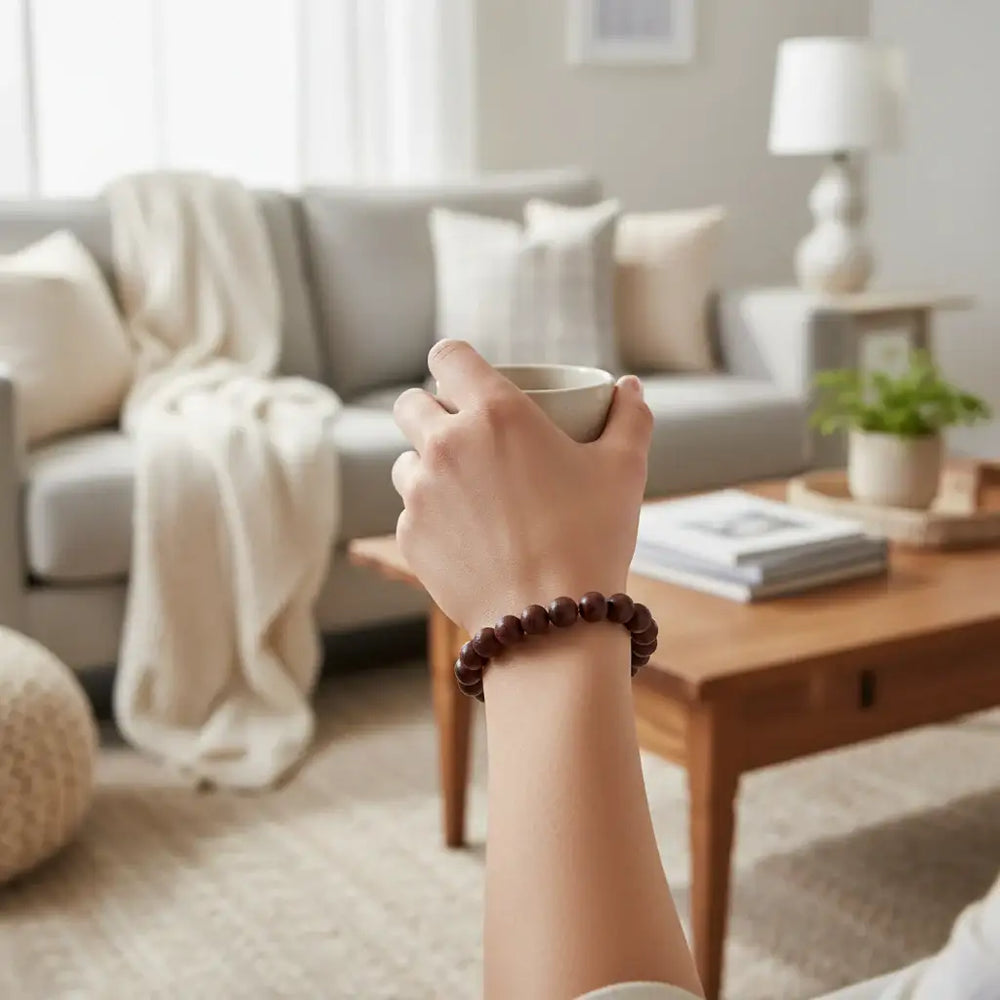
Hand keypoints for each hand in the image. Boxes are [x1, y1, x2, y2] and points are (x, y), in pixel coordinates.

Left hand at [391, 341, 652, 633]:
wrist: (552, 623)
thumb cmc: (592, 539)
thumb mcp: (624, 470)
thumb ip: (630, 418)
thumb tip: (630, 388)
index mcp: (495, 413)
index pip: (447, 356)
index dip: (453, 361)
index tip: (465, 377)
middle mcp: (446, 444)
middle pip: (410, 404)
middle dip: (430, 410)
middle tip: (463, 434)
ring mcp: (420, 492)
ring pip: (405, 461)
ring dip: (426, 465)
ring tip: (464, 488)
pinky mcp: (410, 537)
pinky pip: (410, 512)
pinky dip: (431, 517)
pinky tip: (466, 535)